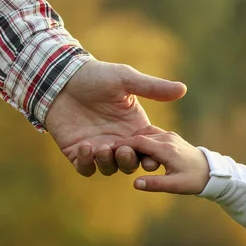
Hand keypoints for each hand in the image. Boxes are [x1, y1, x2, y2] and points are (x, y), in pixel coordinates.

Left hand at [45, 60, 186, 175]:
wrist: (62, 79)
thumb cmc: (95, 76)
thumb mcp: (126, 79)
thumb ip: (153, 88)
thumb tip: (183, 89)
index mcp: (133, 126)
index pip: (150, 147)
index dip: (154, 154)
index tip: (154, 154)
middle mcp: (118, 140)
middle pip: (132, 163)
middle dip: (130, 160)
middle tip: (124, 149)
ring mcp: (97, 147)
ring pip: (110, 168)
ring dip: (109, 162)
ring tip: (103, 147)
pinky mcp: (77, 152)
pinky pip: (85, 168)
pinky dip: (87, 163)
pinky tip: (86, 147)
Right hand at [112, 126, 209, 194]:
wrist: (213, 172)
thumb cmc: (195, 180)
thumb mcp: (176, 186)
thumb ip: (155, 184)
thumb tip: (135, 184)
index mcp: (166, 149)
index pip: (139, 141)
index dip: (122, 145)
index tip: (107, 149)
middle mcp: (167, 138)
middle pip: (140, 135)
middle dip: (124, 142)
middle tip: (110, 150)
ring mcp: (169, 136)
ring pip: (145, 132)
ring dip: (133, 140)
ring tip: (123, 151)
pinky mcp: (171, 137)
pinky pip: (152, 134)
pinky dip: (141, 139)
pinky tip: (136, 149)